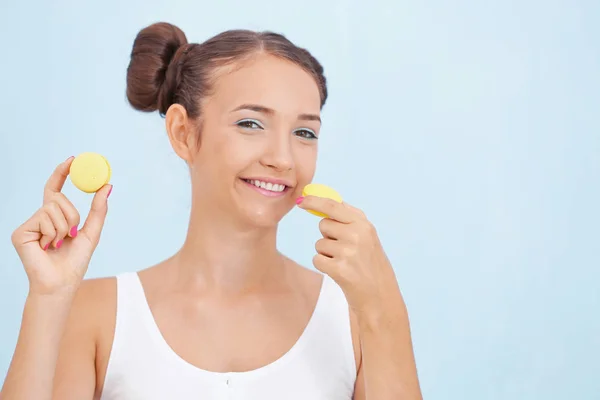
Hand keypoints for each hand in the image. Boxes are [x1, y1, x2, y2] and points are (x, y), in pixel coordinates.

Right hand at [11, 157, 111, 295]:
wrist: (62, 283)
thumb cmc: (75, 261)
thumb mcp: (92, 231)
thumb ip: (99, 209)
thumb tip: (108, 185)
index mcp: (54, 217)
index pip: (55, 189)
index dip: (61, 173)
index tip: (72, 159)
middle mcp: (40, 218)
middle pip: (58, 198)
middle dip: (72, 215)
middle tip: (72, 234)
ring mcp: (29, 224)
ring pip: (52, 208)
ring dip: (64, 227)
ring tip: (59, 244)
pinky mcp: (21, 232)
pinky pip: (44, 219)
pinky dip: (53, 233)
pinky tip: (48, 247)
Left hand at [297, 196, 401, 317]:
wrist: (379, 296)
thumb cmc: (370, 264)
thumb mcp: (367, 236)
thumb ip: (348, 218)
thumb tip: (322, 201)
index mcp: (364, 224)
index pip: (333, 206)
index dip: (314, 201)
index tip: (301, 200)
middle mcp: (357, 235)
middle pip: (323, 224)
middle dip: (328, 235)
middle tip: (345, 249)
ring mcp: (349, 252)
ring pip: (319, 243)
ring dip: (327, 253)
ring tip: (345, 262)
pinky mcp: (339, 269)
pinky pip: (317, 259)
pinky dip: (324, 266)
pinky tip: (339, 272)